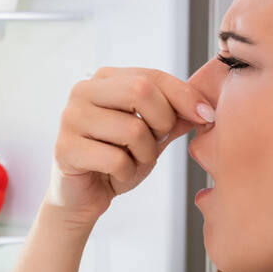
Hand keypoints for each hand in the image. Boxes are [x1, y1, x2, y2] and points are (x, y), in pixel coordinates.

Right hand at [46, 67, 213, 228]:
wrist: (85, 195)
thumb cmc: (117, 158)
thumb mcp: (152, 133)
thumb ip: (175, 115)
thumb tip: (207, 108)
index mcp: (104, 79)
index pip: (151, 76)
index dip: (184, 95)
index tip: (206, 116)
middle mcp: (82, 91)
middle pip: (140, 92)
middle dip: (162, 122)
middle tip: (157, 143)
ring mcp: (70, 119)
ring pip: (132, 129)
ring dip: (145, 154)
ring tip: (133, 161)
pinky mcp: (65, 149)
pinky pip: (116, 159)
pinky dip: (127, 173)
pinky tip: (116, 175)